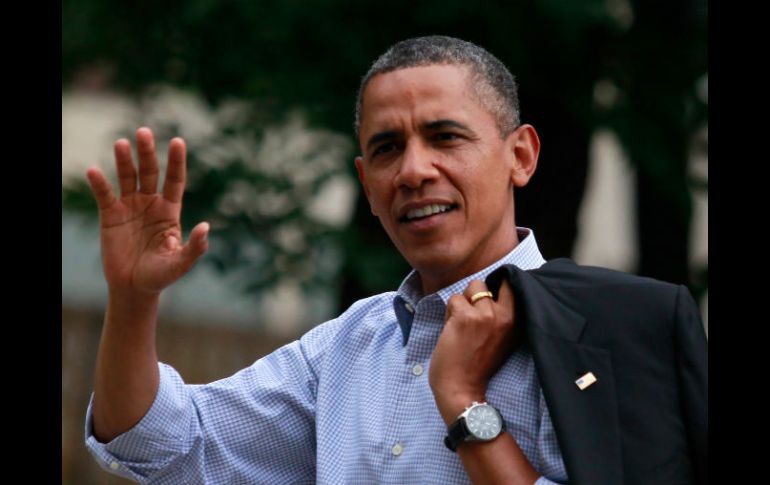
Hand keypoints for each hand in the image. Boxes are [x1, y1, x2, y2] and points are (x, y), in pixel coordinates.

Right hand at [85, 127, 208, 295]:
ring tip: (122, 143)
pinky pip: (105, 195)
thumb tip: (206, 226)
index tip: (178, 141)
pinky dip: (99, 183)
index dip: (176, 161)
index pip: (175, 180)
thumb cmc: (161, 275)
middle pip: (150, 172)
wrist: (134, 288)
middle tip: (144, 131)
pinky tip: (94, 171)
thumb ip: (195, 247)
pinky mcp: (110, 215)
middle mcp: (151, 203)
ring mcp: (130, 207)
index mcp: (170, 210)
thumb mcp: (180, 263)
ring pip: (127, 177)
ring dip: (124, 160)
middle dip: (147, 152)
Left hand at [429, 279, 516, 423]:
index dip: (495, 285)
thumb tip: (488, 291)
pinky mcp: (465, 317)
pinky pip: (452, 300)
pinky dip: (448, 313)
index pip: (510, 284)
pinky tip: (452, 330)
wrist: (462, 388)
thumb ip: (499, 316)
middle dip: (473, 295)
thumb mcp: (501, 339)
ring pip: (468, 289)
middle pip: (483, 283)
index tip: (486, 297)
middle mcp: (504, 314)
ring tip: (460, 325)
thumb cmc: (478, 366)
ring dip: (460, 304)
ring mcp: (485, 314)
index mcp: (515, 321)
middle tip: (470, 318)